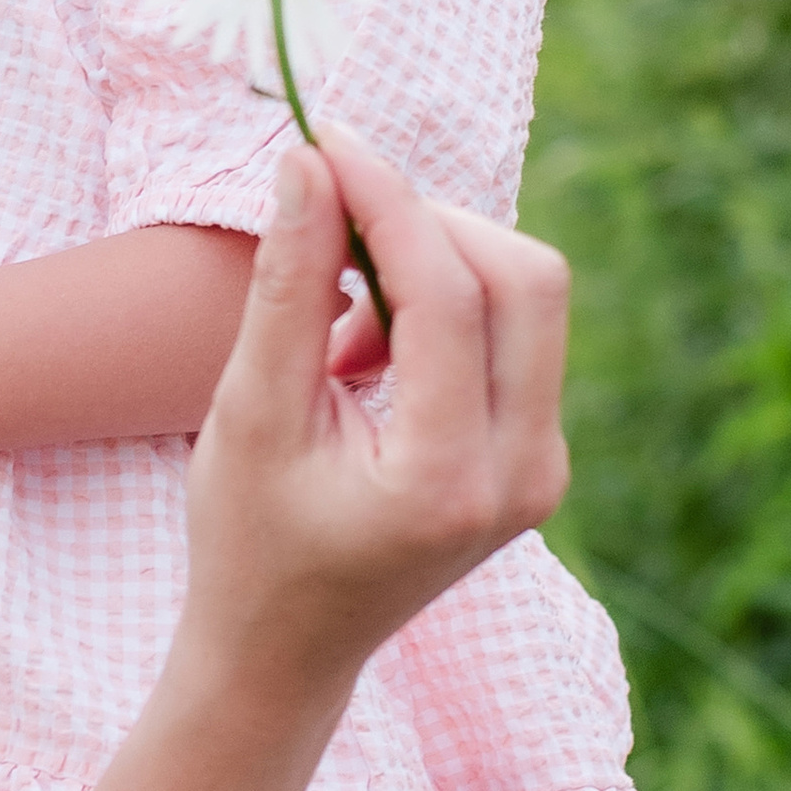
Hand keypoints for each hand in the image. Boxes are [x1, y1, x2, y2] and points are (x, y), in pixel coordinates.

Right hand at [174, 126, 571, 723]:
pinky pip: (518, 334)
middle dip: (428, 223)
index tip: (328, 139)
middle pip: (523, 278)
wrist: (285, 651)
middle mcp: (524, 476)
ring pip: (529, 297)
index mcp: (449, 479)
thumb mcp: (250, 412)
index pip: (450, 295)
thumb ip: (289, 286)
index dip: (389, 199)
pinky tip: (364, 353)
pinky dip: (445, 306)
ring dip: (435, 265)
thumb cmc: (248, 541)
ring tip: (337, 327)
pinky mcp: (538, 456)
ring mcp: (543, 470)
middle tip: (333, 218)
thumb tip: (310, 163)